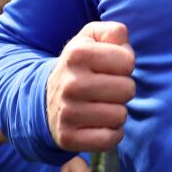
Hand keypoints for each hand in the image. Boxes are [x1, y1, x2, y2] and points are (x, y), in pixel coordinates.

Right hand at [45, 21, 135, 151]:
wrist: (44, 99)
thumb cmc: (79, 67)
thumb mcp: (90, 39)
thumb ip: (113, 32)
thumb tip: (123, 41)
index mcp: (77, 53)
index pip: (128, 61)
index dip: (125, 65)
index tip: (111, 68)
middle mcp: (70, 82)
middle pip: (127, 89)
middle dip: (123, 90)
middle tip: (108, 90)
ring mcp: (67, 112)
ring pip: (120, 115)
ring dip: (117, 112)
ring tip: (102, 106)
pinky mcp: (68, 138)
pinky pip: (109, 139)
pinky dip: (111, 134)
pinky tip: (100, 125)